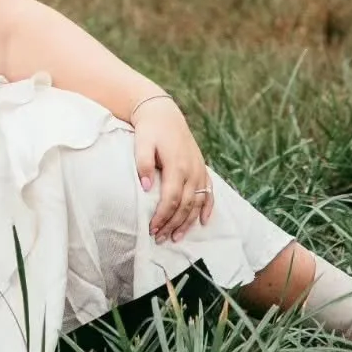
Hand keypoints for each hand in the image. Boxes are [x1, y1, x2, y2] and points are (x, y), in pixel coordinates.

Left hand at [132, 98, 213, 241]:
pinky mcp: (201, 168)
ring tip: (176, 237)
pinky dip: (208, 208)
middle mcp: (191, 170)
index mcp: (177, 166)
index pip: (171, 199)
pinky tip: (204, 222)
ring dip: (188, 222)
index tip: (152, 229)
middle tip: (160, 238)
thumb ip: (143, 164)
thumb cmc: (150, 129)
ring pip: (197, 203)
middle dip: (173, 224)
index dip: (162, 217)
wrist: (163, 113)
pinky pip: (209, 192)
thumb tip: (146, 187)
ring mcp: (198, 170)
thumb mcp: (142, 142)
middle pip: (185, 206)